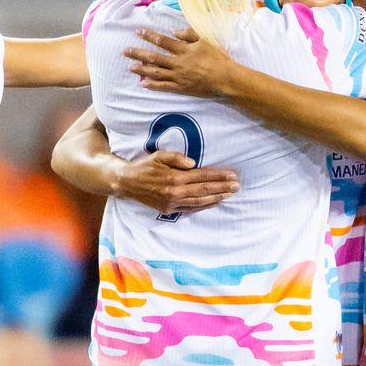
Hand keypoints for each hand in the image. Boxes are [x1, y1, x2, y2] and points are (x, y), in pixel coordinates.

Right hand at [116, 151, 239, 213]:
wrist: (128, 183)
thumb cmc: (145, 166)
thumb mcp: (159, 156)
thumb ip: (176, 158)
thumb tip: (194, 164)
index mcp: (173, 178)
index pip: (201, 177)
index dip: (218, 176)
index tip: (232, 175)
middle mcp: (174, 192)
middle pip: (204, 190)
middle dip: (222, 187)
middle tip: (237, 186)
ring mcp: (172, 203)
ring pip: (199, 201)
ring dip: (216, 198)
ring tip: (230, 194)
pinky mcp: (169, 210)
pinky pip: (190, 208)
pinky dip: (204, 206)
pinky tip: (214, 202)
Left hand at [126, 29, 237, 98]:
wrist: (226, 79)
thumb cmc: (218, 59)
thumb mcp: (205, 41)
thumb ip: (189, 35)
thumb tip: (174, 32)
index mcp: (183, 50)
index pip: (162, 41)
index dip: (149, 36)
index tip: (138, 31)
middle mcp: (178, 63)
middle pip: (154, 57)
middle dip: (138, 53)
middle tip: (125, 51)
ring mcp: (178, 76)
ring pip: (155, 72)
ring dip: (141, 69)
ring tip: (130, 67)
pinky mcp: (180, 88)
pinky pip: (163, 86)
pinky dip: (152, 85)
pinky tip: (142, 83)